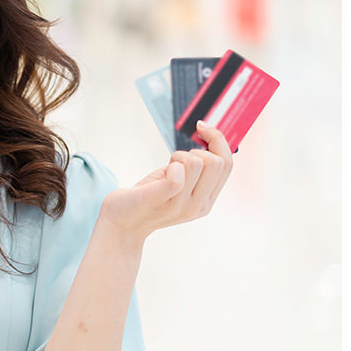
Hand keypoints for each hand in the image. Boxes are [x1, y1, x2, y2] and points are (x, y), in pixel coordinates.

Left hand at [101, 120, 234, 239]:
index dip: (218, 140)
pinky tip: (160, 176)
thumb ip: (198, 168)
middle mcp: (199, 206)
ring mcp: (182, 206)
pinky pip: (178, 172)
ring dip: (178, 156)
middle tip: (176, 160)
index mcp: (207, 201)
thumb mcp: (181, 182)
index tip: (201, 128)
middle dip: (196, 149)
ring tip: (166, 171)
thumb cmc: (150, 195)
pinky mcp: (164, 199)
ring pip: (196, 162)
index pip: (228, 164)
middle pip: (216, 161)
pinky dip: (169, 165)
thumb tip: (210, 132)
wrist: (122, 222)